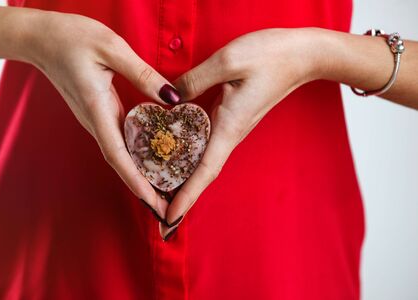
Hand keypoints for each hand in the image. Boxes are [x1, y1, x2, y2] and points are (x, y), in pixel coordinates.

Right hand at [27, 11, 181, 219]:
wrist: (42, 38)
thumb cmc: (72, 38)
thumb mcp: (112, 49)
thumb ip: (142, 74)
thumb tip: (172, 98)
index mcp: (97, 109)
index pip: (117, 154)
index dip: (135, 180)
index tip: (153, 201)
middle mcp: (95, 121)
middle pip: (120, 163)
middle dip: (142, 188)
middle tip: (165, 208)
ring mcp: (96, 119)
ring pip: (120, 155)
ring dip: (140, 176)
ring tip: (164, 191)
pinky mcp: (99, 113)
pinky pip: (120, 141)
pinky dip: (136, 157)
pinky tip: (152, 160)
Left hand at [160, 27, 324, 238]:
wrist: (302, 56)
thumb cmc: (271, 56)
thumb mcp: (228, 61)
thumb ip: (195, 80)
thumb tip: (170, 98)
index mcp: (230, 126)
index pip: (205, 170)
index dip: (187, 195)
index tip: (171, 218)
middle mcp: (231, 133)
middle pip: (203, 174)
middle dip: (183, 198)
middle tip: (160, 219)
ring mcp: (233, 127)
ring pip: (204, 162)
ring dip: (185, 182)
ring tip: (162, 196)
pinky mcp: (233, 117)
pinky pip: (208, 145)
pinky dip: (191, 158)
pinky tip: (176, 159)